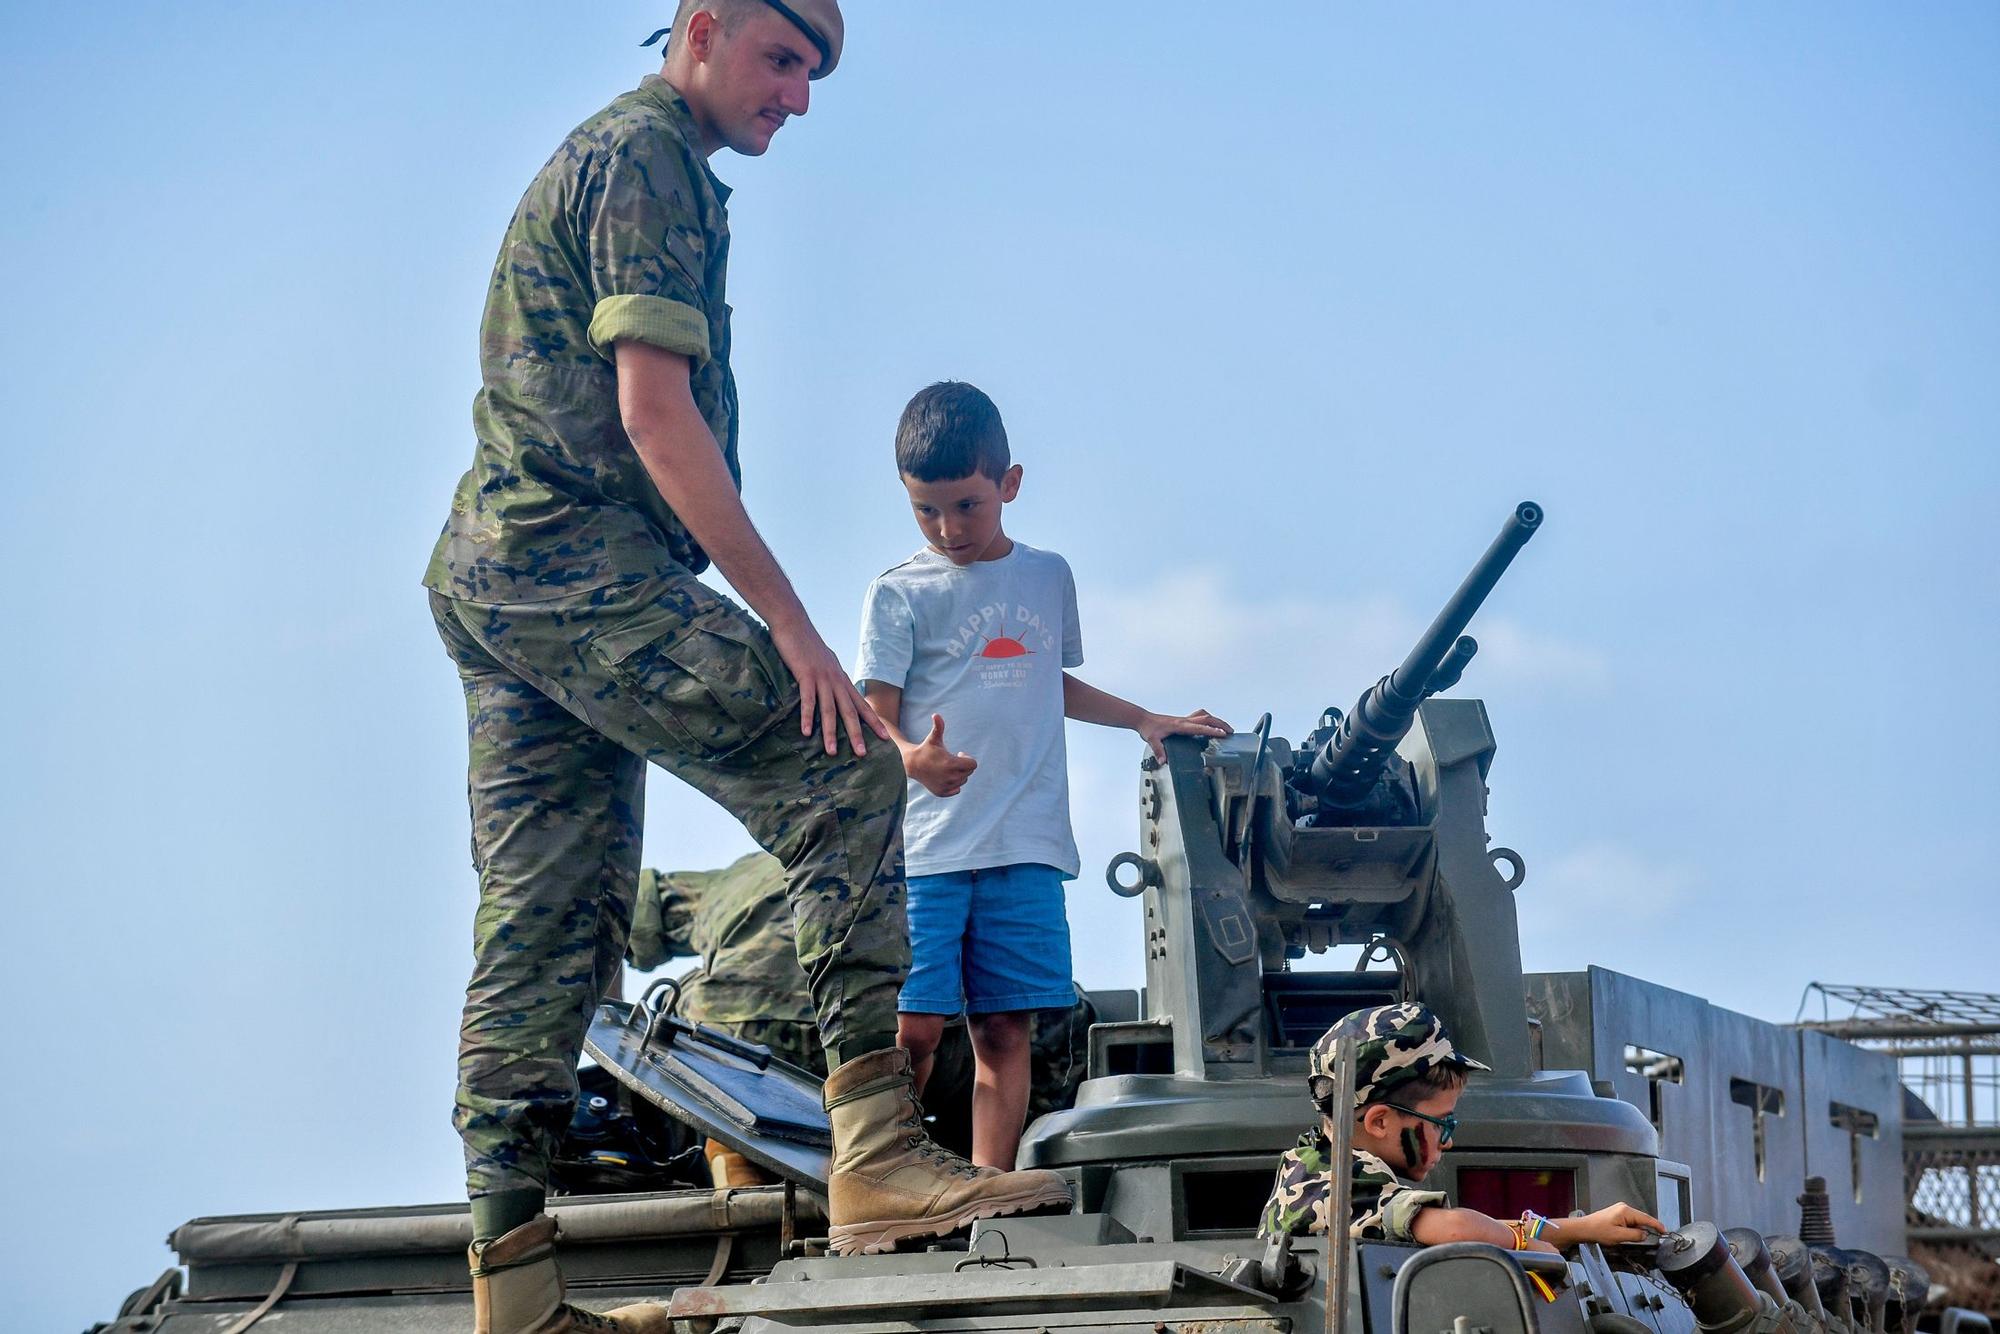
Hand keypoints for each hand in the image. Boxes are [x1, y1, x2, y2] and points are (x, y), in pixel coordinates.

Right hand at [768, 618, 889, 756]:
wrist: (794, 624)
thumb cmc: (807, 644)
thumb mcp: (825, 662)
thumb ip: (831, 677)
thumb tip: (834, 690)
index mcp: (842, 679)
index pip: (861, 704)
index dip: (873, 722)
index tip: (885, 738)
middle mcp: (836, 680)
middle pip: (849, 712)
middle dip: (857, 734)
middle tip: (863, 754)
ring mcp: (822, 678)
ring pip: (829, 710)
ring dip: (831, 732)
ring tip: (832, 752)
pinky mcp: (806, 675)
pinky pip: (808, 700)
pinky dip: (807, 716)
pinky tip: (807, 732)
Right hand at [903, 714, 976, 796]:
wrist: (911, 764)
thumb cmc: (926, 749)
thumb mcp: (933, 738)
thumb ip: (938, 727)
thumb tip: (936, 714)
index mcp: (951, 764)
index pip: (973, 764)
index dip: (967, 758)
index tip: (959, 753)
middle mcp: (950, 777)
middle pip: (968, 773)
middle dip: (963, 766)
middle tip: (952, 760)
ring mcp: (946, 786)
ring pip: (962, 781)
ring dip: (958, 774)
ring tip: (947, 768)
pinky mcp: (942, 793)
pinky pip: (957, 790)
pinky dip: (953, 784)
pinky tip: (945, 777)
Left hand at [1135, 708, 1232, 762]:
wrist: (1143, 719)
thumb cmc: (1148, 728)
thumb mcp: (1152, 740)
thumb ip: (1159, 751)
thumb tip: (1163, 761)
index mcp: (1180, 725)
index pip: (1200, 727)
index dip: (1212, 730)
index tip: (1224, 734)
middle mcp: (1184, 721)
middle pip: (1207, 718)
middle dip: (1220, 723)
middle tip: (1231, 731)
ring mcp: (1184, 719)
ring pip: (1204, 716)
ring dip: (1216, 720)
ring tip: (1225, 727)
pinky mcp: (1182, 720)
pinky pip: (1199, 718)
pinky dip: (1207, 720)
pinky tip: (1210, 726)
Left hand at [1554, 1203, 1664, 1247]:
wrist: (1584, 1229)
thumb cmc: (1598, 1231)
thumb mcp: (1620, 1236)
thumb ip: (1635, 1236)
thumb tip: (1645, 1235)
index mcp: (1626, 1211)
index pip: (1646, 1218)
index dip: (1657, 1225)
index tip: (1664, 1231)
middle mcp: (1624, 1208)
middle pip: (1642, 1219)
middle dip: (1646, 1230)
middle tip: (1650, 1239)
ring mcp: (1620, 1210)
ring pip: (1636, 1221)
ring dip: (1637, 1230)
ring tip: (1631, 1238)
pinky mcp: (1617, 1214)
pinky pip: (1630, 1222)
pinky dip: (1632, 1229)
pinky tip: (1628, 1235)